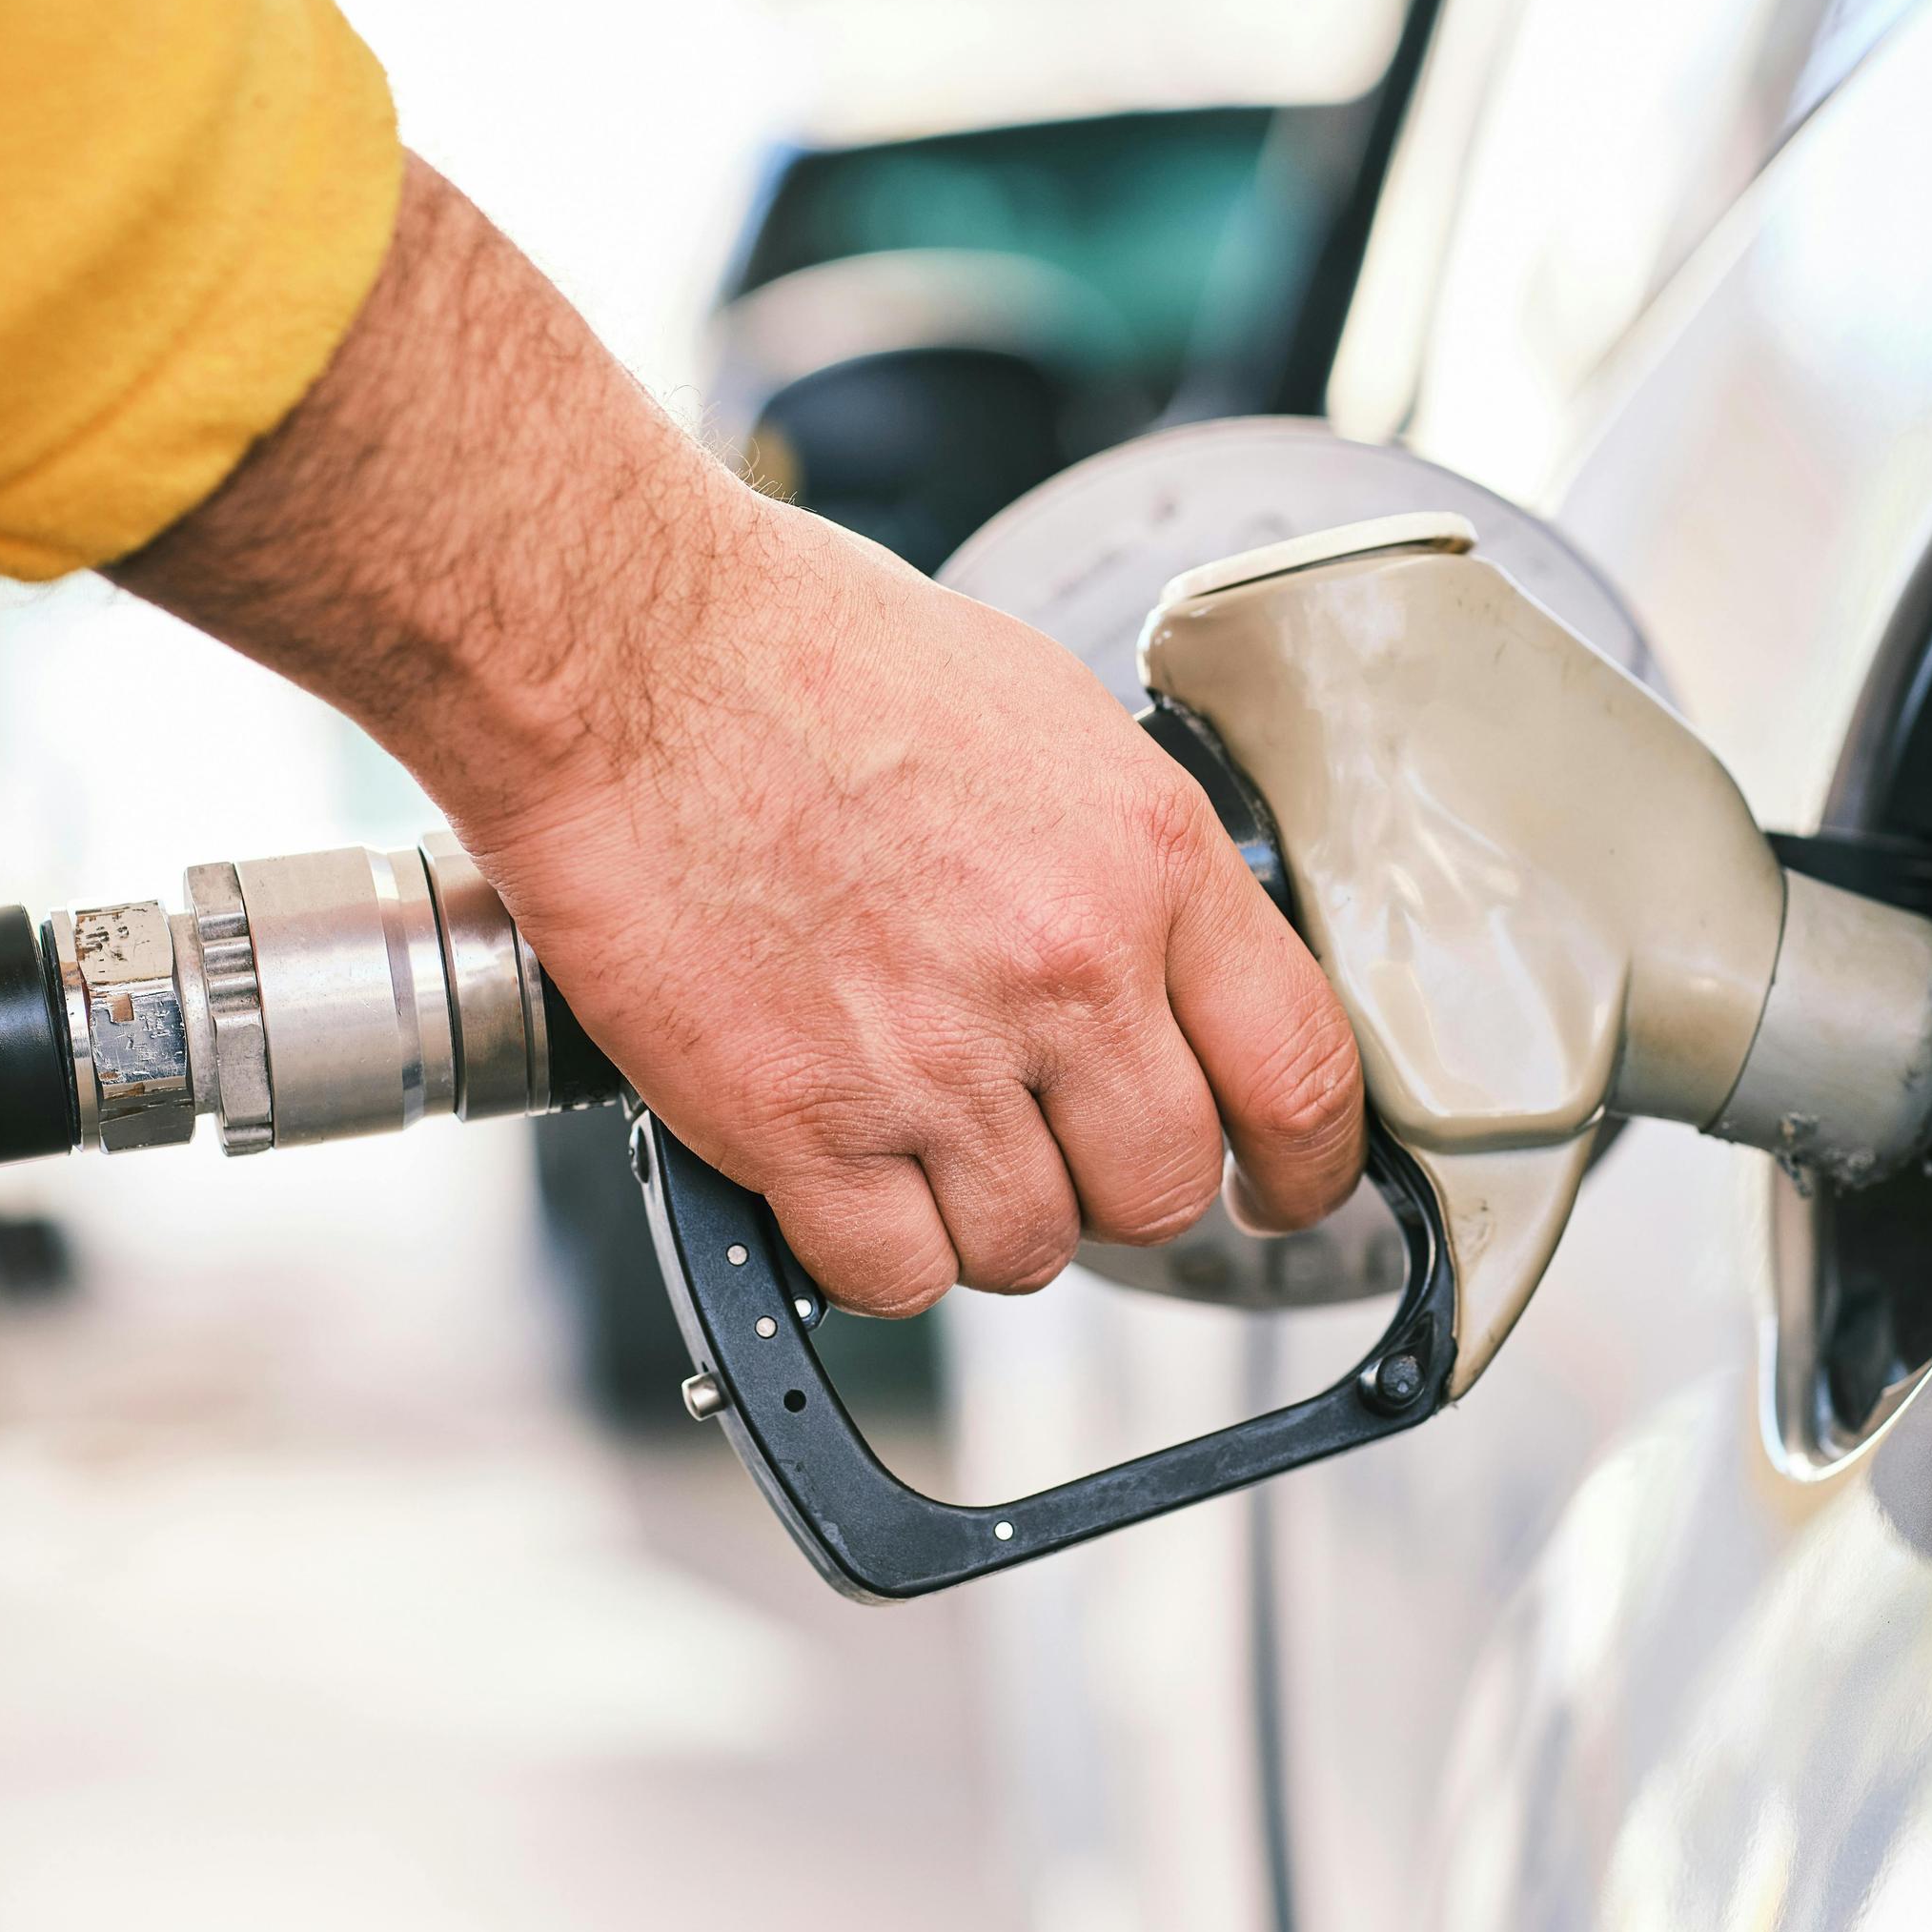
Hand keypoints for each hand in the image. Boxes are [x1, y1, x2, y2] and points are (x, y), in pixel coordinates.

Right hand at [113, 156, 1364, 1313]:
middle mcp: (1068, 972)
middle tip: (1050, 1145)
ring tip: (914, 1132)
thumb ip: (1126, 862)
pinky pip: (893, 1277)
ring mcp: (937, 1062)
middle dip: (1112, 1186)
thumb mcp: (1041, 718)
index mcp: (1149, 859)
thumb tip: (1166, 964)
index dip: (1308, 1169)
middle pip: (1163, 1191)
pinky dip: (867, 1250)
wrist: (623, 655)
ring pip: (1028, 1250)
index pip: (1303, 1076)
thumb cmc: (803, 653)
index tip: (1283, 1190)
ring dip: (982, 1218)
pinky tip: (835, 1171)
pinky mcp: (805, 1128)